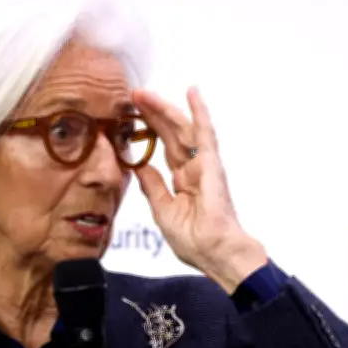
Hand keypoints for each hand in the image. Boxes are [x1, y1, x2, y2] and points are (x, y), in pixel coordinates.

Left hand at [132, 88, 267, 292]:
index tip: (131, 114)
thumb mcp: (163, 212)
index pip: (164, 148)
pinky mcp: (211, 164)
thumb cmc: (196, 242)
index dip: (149, 130)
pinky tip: (192, 92)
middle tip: (134, 95)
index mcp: (183, 182)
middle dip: (153, 114)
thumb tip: (139, 166)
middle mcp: (194, 170)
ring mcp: (204, 165)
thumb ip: (153, 186)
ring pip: (183, 129)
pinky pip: (205, 134)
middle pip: (171, 134)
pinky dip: (200, 112)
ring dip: (165, 109)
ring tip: (145, 93)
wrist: (215, 254)